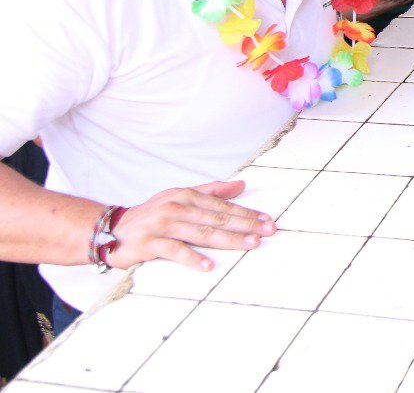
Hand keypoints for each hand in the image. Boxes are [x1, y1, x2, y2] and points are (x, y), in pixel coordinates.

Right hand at [106, 180, 274, 270]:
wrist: (108, 230)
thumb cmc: (151, 215)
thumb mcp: (179, 197)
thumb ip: (210, 191)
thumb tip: (241, 185)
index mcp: (185, 195)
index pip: (222, 205)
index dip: (246, 213)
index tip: (267, 220)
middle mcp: (176, 207)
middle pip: (217, 218)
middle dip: (246, 225)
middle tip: (268, 231)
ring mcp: (162, 225)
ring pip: (202, 232)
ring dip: (229, 239)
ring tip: (250, 244)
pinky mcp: (148, 243)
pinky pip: (175, 251)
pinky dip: (192, 258)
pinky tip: (209, 265)